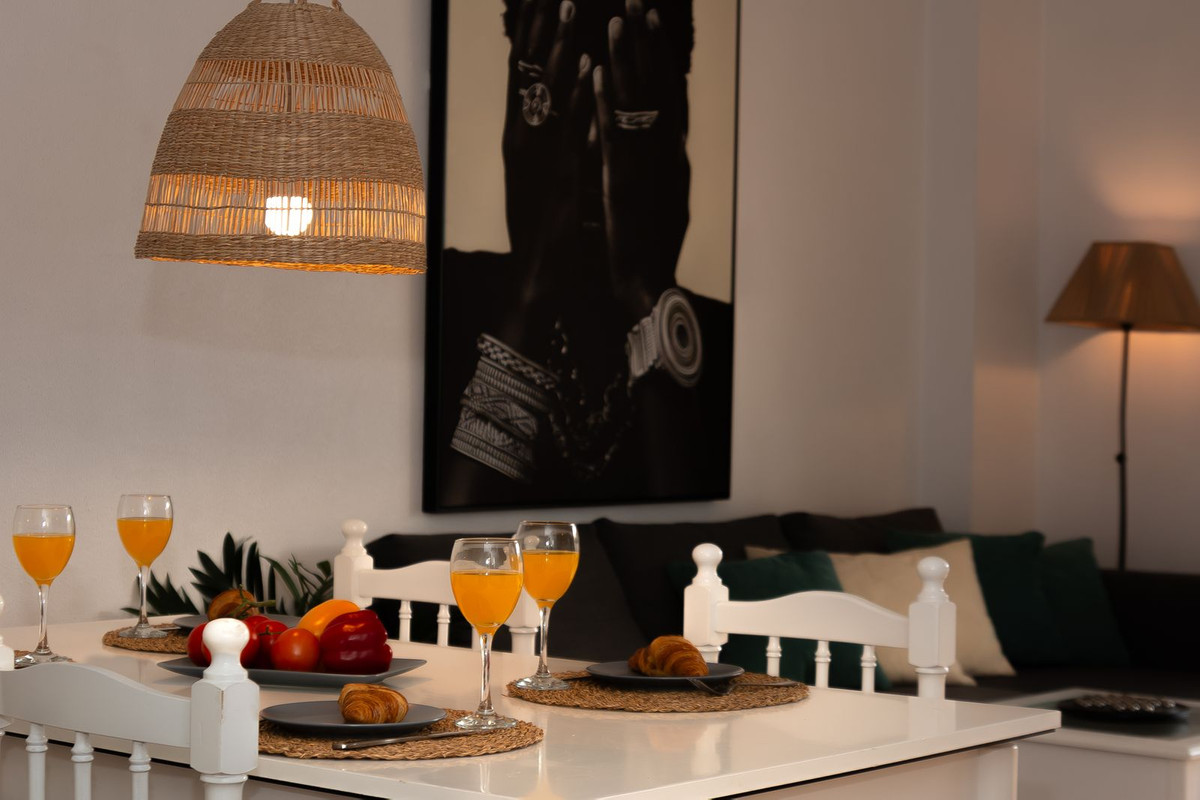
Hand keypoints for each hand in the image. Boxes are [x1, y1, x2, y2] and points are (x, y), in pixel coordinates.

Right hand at [502, 0, 593, 314]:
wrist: (537, 281)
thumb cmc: (546, 233)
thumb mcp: (547, 180)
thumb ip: (554, 144)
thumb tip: (569, 111)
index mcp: (521, 139)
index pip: (523, 73)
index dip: (530, 32)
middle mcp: (523, 142)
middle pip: (528, 70)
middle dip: (538, 23)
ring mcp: (539, 160)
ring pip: (545, 92)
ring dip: (557, 46)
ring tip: (568, 3)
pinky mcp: (559, 180)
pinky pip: (568, 130)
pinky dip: (577, 98)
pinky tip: (586, 69)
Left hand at [593, 0, 690, 321]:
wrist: (647, 285)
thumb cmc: (654, 247)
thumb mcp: (669, 197)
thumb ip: (670, 164)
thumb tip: (676, 136)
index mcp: (671, 155)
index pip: (667, 93)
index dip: (660, 55)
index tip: (652, 20)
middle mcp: (663, 152)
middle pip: (656, 86)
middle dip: (646, 42)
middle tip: (637, 2)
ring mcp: (643, 165)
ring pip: (635, 102)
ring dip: (626, 59)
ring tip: (616, 20)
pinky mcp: (621, 181)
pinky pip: (612, 133)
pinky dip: (603, 101)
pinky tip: (594, 74)